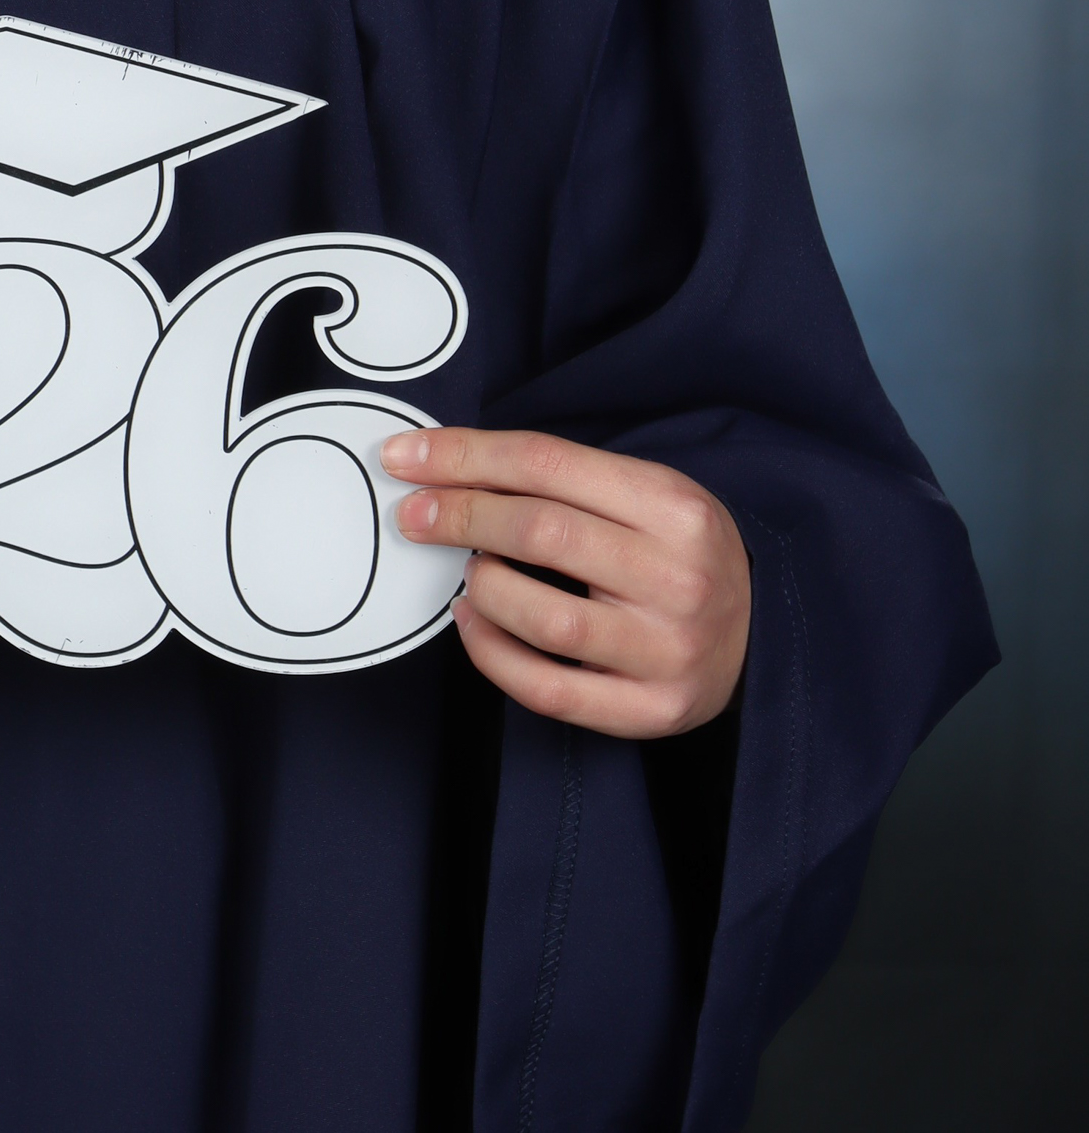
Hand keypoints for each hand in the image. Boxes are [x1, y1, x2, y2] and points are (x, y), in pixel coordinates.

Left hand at [379, 428, 749, 738]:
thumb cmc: (677, 553)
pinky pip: (550, 690)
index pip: (546, 464)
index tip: (404, 458)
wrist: (761, 634)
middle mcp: (677, 575)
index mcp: (673, 505)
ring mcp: (667, 649)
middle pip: (541, 531)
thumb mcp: (642, 494)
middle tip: (413, 514)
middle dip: (458, 516)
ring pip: (543, 616)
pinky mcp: (653, 709)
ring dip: (482, 588)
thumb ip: (559, 480)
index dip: (463, 457)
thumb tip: (445, 468)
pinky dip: (493, 656)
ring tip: (470, 574)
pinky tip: (473, 625)